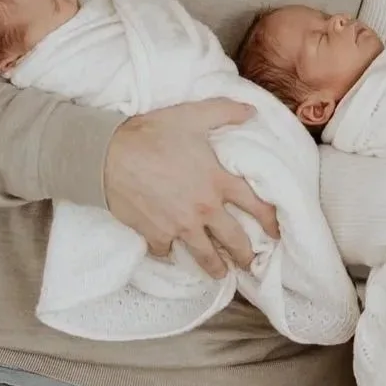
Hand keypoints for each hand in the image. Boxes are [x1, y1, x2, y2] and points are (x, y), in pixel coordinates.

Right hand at [102, 99, 280, 278]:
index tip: (276, 233)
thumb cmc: (152, 133)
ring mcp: (180, 226)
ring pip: (204, 256)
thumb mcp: (192, 115)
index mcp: (218, 182)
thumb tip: (253, 110)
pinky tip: (172, 253)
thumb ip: (225, 111)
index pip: (256, 206)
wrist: (109, 155)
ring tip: (220, 274)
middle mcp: (204, 209)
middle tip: (251, 263)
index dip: (270, 222)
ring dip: (215, 267)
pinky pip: (167, 251)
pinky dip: (170, 253)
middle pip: (234, 241)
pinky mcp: (156, 235)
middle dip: (245, 255)